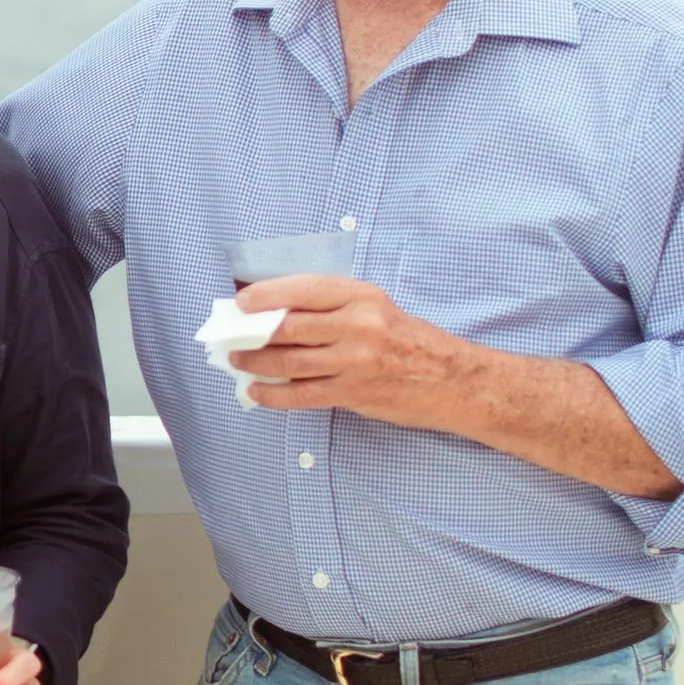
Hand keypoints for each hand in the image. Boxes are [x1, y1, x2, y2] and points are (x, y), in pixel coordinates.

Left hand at [238, 278, 680, 492]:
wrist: (457, 382)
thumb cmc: (416, 344)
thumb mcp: (380, 311)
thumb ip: (337, 310)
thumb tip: (280, 313)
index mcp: (363, 296)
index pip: (301, 289)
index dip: (264, 295)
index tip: (239, 301)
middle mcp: (357, 325)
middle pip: (287, 325)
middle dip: (249, 330)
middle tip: (225, 333)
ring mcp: (354, 361)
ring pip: (288, 361)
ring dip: (254, 362)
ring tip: (235, 361)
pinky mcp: (354, 393)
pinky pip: (301, 395)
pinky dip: (273, 395)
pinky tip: (256, 392)